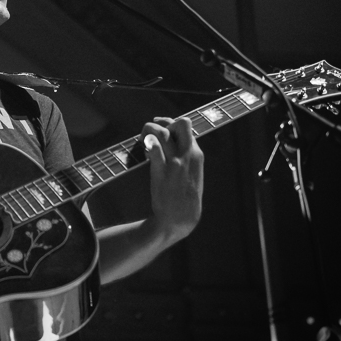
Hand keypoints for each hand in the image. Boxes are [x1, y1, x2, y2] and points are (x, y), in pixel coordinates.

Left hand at [140, 116, 203, 241]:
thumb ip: (186, 156)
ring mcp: (175, 163)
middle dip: (164, 122)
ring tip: (144, 141)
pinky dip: (147, 143)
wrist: (180, 218)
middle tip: (153, 134)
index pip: (186, 125)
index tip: (161, 129)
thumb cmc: (184, 195)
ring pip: (163, 132)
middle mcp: (188, 155)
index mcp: (196, 154)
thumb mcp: (193, 172)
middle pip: (180, 123)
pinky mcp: (162, 172)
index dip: (171, 123)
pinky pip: (154, 149)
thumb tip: (173, 140)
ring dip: (149, 131)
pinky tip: (144, 148)